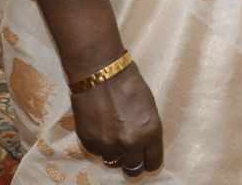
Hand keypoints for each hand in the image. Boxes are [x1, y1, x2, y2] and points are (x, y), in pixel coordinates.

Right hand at [32, 0, 160, 174]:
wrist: (100, 73)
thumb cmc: (130, 83)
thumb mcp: (149, 108)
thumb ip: (146, 130)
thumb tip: (143, 145)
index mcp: (150, 133)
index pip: (153, 163)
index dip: (150, 161)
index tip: (147, 157)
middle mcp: (130, 144)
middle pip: (133, 169)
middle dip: (133, 162)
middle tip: (131, 153)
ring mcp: (108, 145)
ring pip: (114, 162)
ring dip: (116, 154)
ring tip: (115, 138)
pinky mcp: (89, 143)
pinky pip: (98, 153)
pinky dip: (101, 146)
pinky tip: (102, 130)